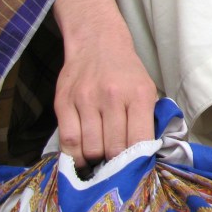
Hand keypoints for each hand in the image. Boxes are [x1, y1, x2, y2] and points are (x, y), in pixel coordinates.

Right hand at [52, 0, 156, 169]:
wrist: (98, 42)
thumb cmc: (127, 70)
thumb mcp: (147, 89)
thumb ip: (147, 119)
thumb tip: (146, 155)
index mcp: (139, 96)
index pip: (139, 142)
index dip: (137, 162)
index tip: (135, 169)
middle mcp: (112, 98)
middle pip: (114, 149)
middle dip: (117, 163)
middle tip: (117, 166)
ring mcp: (86, 100)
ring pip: (91, 148)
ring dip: (96, 160)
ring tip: (100, 159)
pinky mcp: (63, 103)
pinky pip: (68, 141)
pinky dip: (75, 155)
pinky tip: (82, 156)